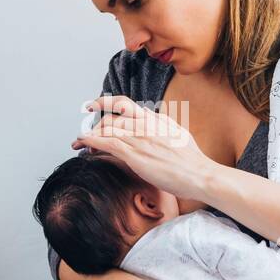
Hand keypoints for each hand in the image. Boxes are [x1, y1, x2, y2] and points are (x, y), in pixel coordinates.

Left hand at [73, 94, 218, 201]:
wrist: (200, 174)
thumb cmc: (193, 162)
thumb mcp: (179, 135)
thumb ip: (164, 126)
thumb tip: (152, 119)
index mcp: (156, 119)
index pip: (126, 106)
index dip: (107, 104)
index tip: (96, 105)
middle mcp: (146, 124)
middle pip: (113, 117)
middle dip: (96, 125)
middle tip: (86, 134)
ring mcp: (140, 138)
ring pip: (107, 129)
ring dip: (89, 135)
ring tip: (79, 142)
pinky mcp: (135, 153)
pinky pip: (107, 142)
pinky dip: (91, 141)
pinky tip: (82, 144)